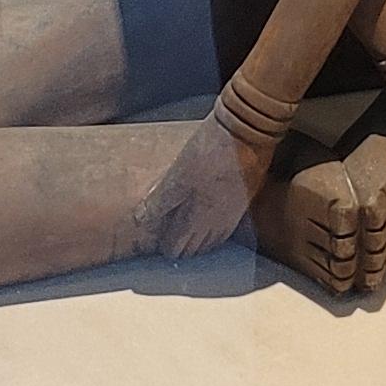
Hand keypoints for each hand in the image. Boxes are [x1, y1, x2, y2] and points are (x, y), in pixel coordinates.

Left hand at [140, 107, 277, 259]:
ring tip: (186, 226)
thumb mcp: (177, 174)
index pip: (176, 249)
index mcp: (196, 221)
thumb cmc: (208, 152)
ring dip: (197, 239)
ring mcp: (231, 217)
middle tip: (169, 228)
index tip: (157, 231)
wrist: (245, 134)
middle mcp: (215, 227)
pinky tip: (207, 217)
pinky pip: (224, 230)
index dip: (163, 242)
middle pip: (193, 250)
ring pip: (210, 243)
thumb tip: (141, 219)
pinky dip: (212, 231)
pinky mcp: (243, 205)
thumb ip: (160, 200)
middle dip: (180, 244)